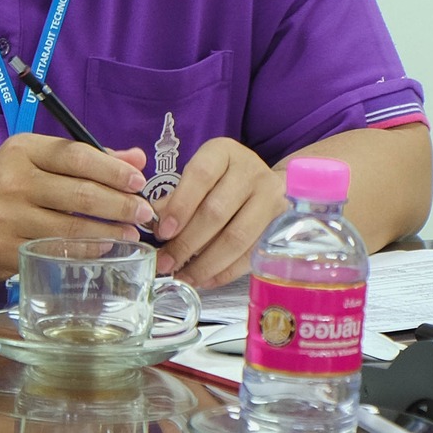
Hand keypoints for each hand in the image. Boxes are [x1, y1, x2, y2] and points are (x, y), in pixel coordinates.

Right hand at [0, 135, 152, 281]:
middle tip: (145, 212)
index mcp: (21, 151)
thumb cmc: (5, 186)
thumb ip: (87, 158)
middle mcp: (12, 182)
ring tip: (132, 233)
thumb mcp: (37, 160)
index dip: (112, 170)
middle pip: (78, 193)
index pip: (76, 156)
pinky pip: (55, 252)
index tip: (139, 182)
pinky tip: (104, 249)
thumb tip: (136, 161)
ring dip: (109, 232)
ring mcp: (6, 218)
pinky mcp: (4, 250)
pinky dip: (85, 252)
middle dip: (119, 204)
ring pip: (71, 228)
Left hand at [153, 138, 285, 290]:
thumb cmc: (222, 180)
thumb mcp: (199, 177)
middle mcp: (251, 172)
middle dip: (187, 243)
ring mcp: (270, 199)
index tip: (163, 232)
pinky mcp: (279, 227)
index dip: (180, 205)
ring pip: (235, 238)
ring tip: (182, 277)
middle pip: (216, 212)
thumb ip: (175, 198)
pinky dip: (224, 272)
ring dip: (204, 263)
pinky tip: (204, 280)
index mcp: (223, 153)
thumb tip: (153, 224)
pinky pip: (250, 256)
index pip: (201, 176)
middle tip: (166, 262)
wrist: (266, 183)